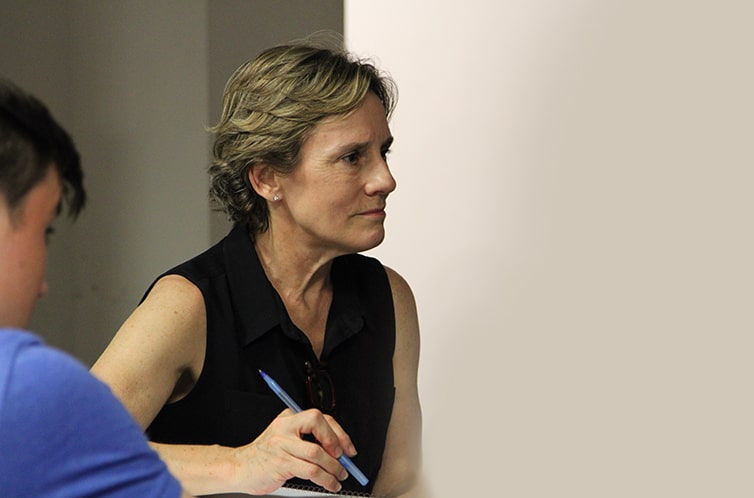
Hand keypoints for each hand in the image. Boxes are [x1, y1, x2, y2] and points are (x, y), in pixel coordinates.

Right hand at [230, 408, 357, 494]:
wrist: (239, 468)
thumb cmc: (265, 456)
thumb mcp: (284, 439)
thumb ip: (307, 439)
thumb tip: (339, 450)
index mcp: (288, 418)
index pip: (319, 417)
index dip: (338, 432)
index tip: (347, 448)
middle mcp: (285, 427)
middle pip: (317, 423)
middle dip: (336, 442)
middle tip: (344, 459)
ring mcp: (281, 444)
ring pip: (316, 452)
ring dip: (334, 467)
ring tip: (339, 476)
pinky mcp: (280, 463)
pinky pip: (310, 470)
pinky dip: (325, 479)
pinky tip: (330, 484)